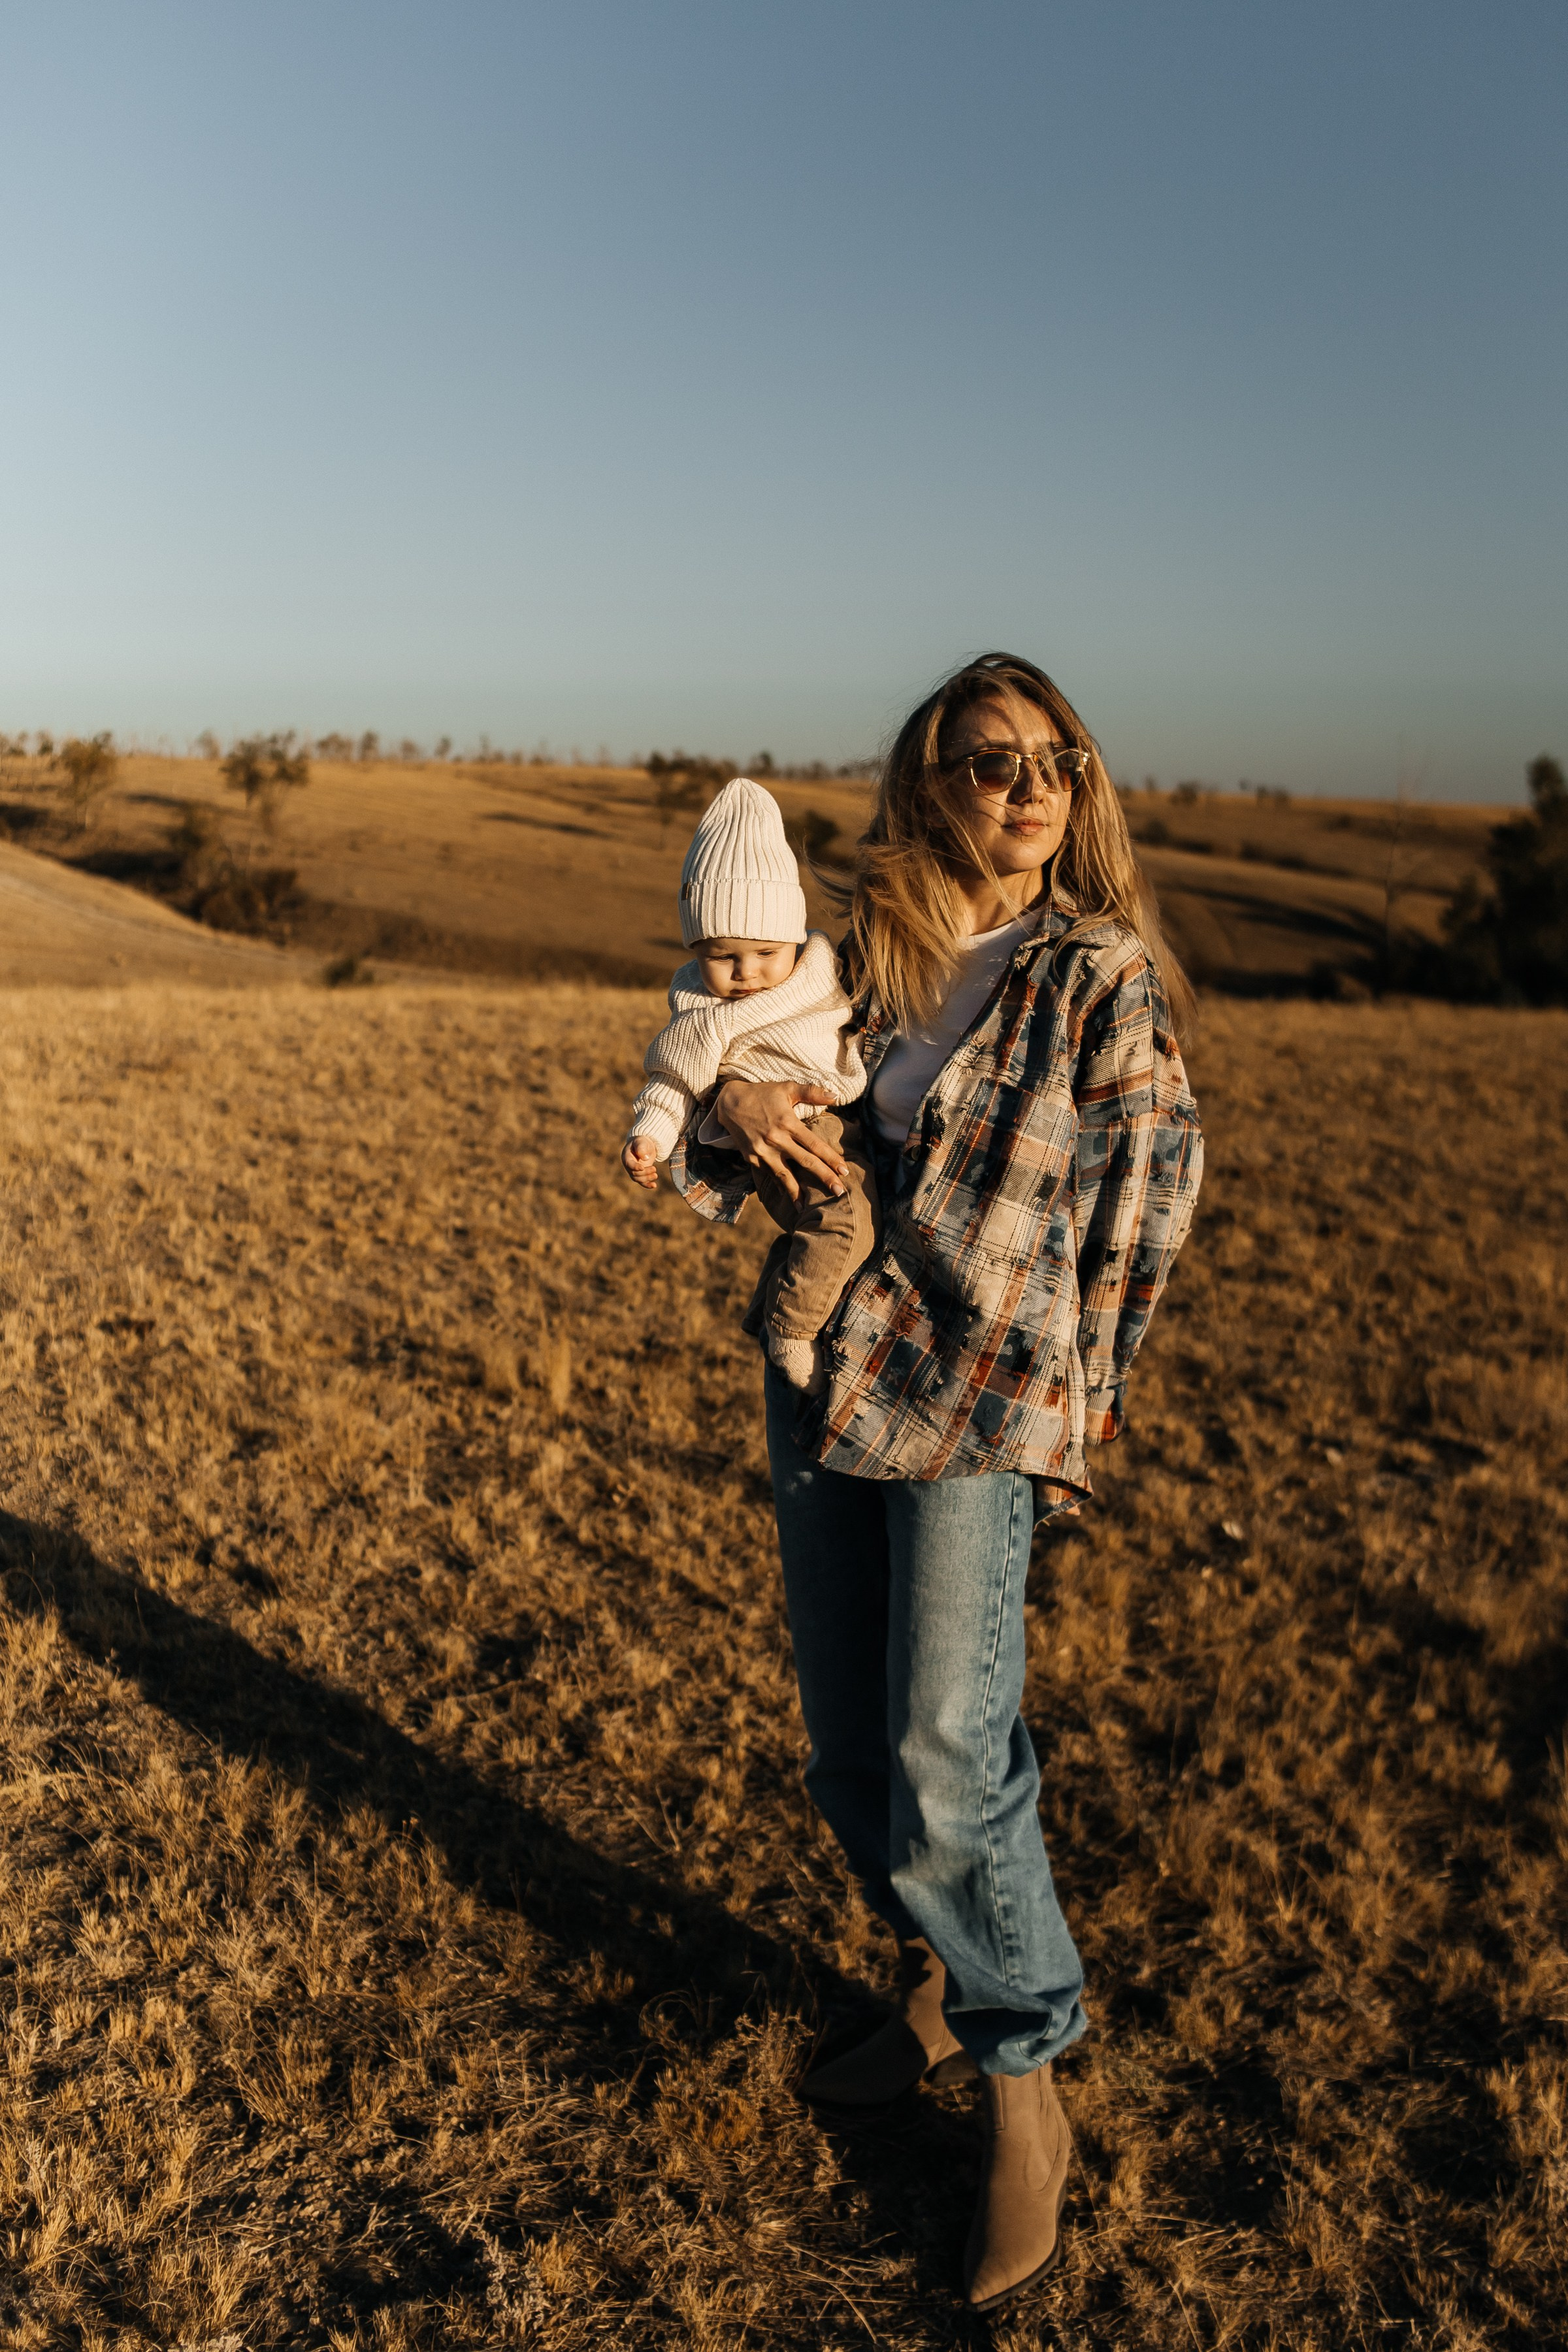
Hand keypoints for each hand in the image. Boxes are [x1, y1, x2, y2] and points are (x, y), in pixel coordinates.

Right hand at [620, 1136, 659, 1190]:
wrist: (645, 1146)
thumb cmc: (642, 1142)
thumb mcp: (641, 1142)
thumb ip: (641, 1148)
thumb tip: (645, 1158)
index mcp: (626, 1156)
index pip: (629, 1164)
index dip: (635, 1167)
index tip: (643, 1167)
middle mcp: (628, 1166)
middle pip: (634, 1173)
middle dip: (645, 1172)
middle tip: (654, 1168)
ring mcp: (634, 1171)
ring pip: (638, 1179)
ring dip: (647, 1178)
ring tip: (655, 1175)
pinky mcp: (640, 1175)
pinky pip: (642, 1182)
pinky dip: (647, 1185)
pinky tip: (654, 1185)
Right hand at [713, 1080, 847, 1203]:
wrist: (729, 1102)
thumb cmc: (762, 1094)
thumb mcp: (786, 1088)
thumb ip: (812, 1092)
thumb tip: (835, 1095)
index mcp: (788, 1123)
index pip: (815, 1144)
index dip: (831, 1158)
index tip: (844, 1171)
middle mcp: (776, 1139)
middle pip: (805, 1162)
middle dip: (824, 1178)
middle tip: (839, 1192)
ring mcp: (762, 1151)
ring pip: (785, 1176)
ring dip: (798, 1192)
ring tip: (808, 1207)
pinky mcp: (751, 1158)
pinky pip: (769, 1175)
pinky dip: (780, 1187)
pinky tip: (789, 1198)